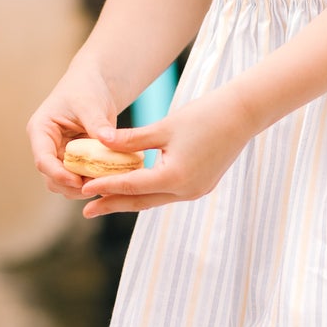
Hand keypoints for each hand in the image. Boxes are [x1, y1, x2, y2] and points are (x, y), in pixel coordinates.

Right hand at [27, 68, 121, 199]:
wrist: (94, 86)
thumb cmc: (86, 88)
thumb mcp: (90, 103)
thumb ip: (97, 123)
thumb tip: (108, 140)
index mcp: (40, 131)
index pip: (43, 160)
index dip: (58, 174)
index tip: (79, 182)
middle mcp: (47, 148)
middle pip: (52, 178)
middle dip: (73, 186)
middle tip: (98, 185)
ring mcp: (60, 157)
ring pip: (65, 184)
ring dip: (84, 187)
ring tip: (107, 182)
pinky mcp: (75, 163)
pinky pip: (81, 179)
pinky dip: (94, 182)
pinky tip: (111, 178)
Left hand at [78, 91, 253, 216]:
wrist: (243, 114)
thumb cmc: (204, 115)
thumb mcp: (163, 126)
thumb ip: (132, 140)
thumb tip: (101, 143)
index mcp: (175, 176)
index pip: (131, 186)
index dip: (105, 188)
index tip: (83, 190)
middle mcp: (186, 190)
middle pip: (141, 201)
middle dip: (112, 205)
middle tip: (86, 211)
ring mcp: (196, 191)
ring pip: (154, 200)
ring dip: (129, 200)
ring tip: (104, 202)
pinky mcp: (201, 186)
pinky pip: (167, 193)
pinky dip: (147, 192)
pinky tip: (133, 189)